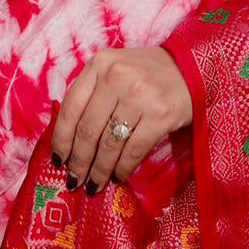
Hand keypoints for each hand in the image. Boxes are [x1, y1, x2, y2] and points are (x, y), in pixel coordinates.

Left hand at [51, 47, 192, 196]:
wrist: (190, 68)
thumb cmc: (146, 73)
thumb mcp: (114, 69)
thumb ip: (93, 93)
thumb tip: (70, 139)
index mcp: (100, 64)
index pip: (71, 107)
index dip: (61, 139)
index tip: (58, 160)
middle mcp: (116, 77)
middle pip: (88, 130)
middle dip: (79, 161)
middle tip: (75, 180)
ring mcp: (138, 96)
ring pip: (109, 144)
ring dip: (99, 170)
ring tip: (95, 184)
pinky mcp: (159, 115)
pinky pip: (133, 150)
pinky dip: (122, 168)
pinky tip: (118, 176)